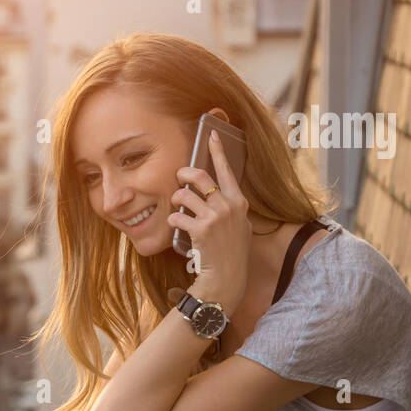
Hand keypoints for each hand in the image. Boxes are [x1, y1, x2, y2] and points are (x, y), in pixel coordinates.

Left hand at [166, 131, 249, 308]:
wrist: (227, 276)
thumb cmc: (230, 250)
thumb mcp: (239, 224)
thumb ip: (229, 206)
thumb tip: (214, 189)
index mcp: (238, 201)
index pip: (226, 170)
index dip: (217, 151)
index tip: (211, 134)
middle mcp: (228, 205)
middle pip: (199, 176)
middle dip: (182, 174)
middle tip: (177, 178)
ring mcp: (215, 217)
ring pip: (183, 195)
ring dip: (175, 199)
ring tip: (176, 207)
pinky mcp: (201, 229)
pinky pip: (176, 216)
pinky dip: (172, 220)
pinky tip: (177, 226)